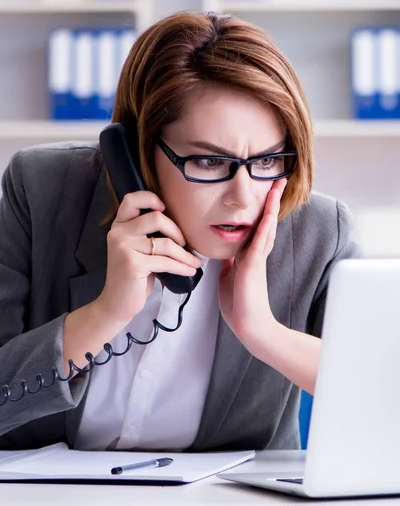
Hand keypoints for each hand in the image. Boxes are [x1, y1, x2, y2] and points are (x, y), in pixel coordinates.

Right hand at [97, 191, 201, 324]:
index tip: (164, 209)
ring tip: (193, 262)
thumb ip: (147, 234)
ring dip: (185, 254)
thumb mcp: (136, 249)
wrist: (116, 303)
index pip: (131, 199)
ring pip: (165, 243)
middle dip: (177, 231)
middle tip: (185, 244)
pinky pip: (166, 261)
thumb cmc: (132, 276)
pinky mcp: (132, 263)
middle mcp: (118, 233)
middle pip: (156, 218)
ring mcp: (124, 248)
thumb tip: (182, 227)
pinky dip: (182, 266)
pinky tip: (189, 270)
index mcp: (119, 226)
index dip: (150, 198)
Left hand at [217, 178, 286, 351]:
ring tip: (277, 186)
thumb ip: (230, 263)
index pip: (257, 227)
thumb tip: (226, 253)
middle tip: (279, 180)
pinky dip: (265, 227)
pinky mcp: (253, 266)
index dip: (262, 210)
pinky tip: (269, 214)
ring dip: (271, 206)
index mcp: (248, 256)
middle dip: (272, 201)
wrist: (249, 326)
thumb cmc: (239, 305)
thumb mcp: (229, 278)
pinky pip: (259, 242)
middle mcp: (255, 254)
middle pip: (266, 221)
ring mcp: (256, 259)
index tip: (266, 193)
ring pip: (266, 227)